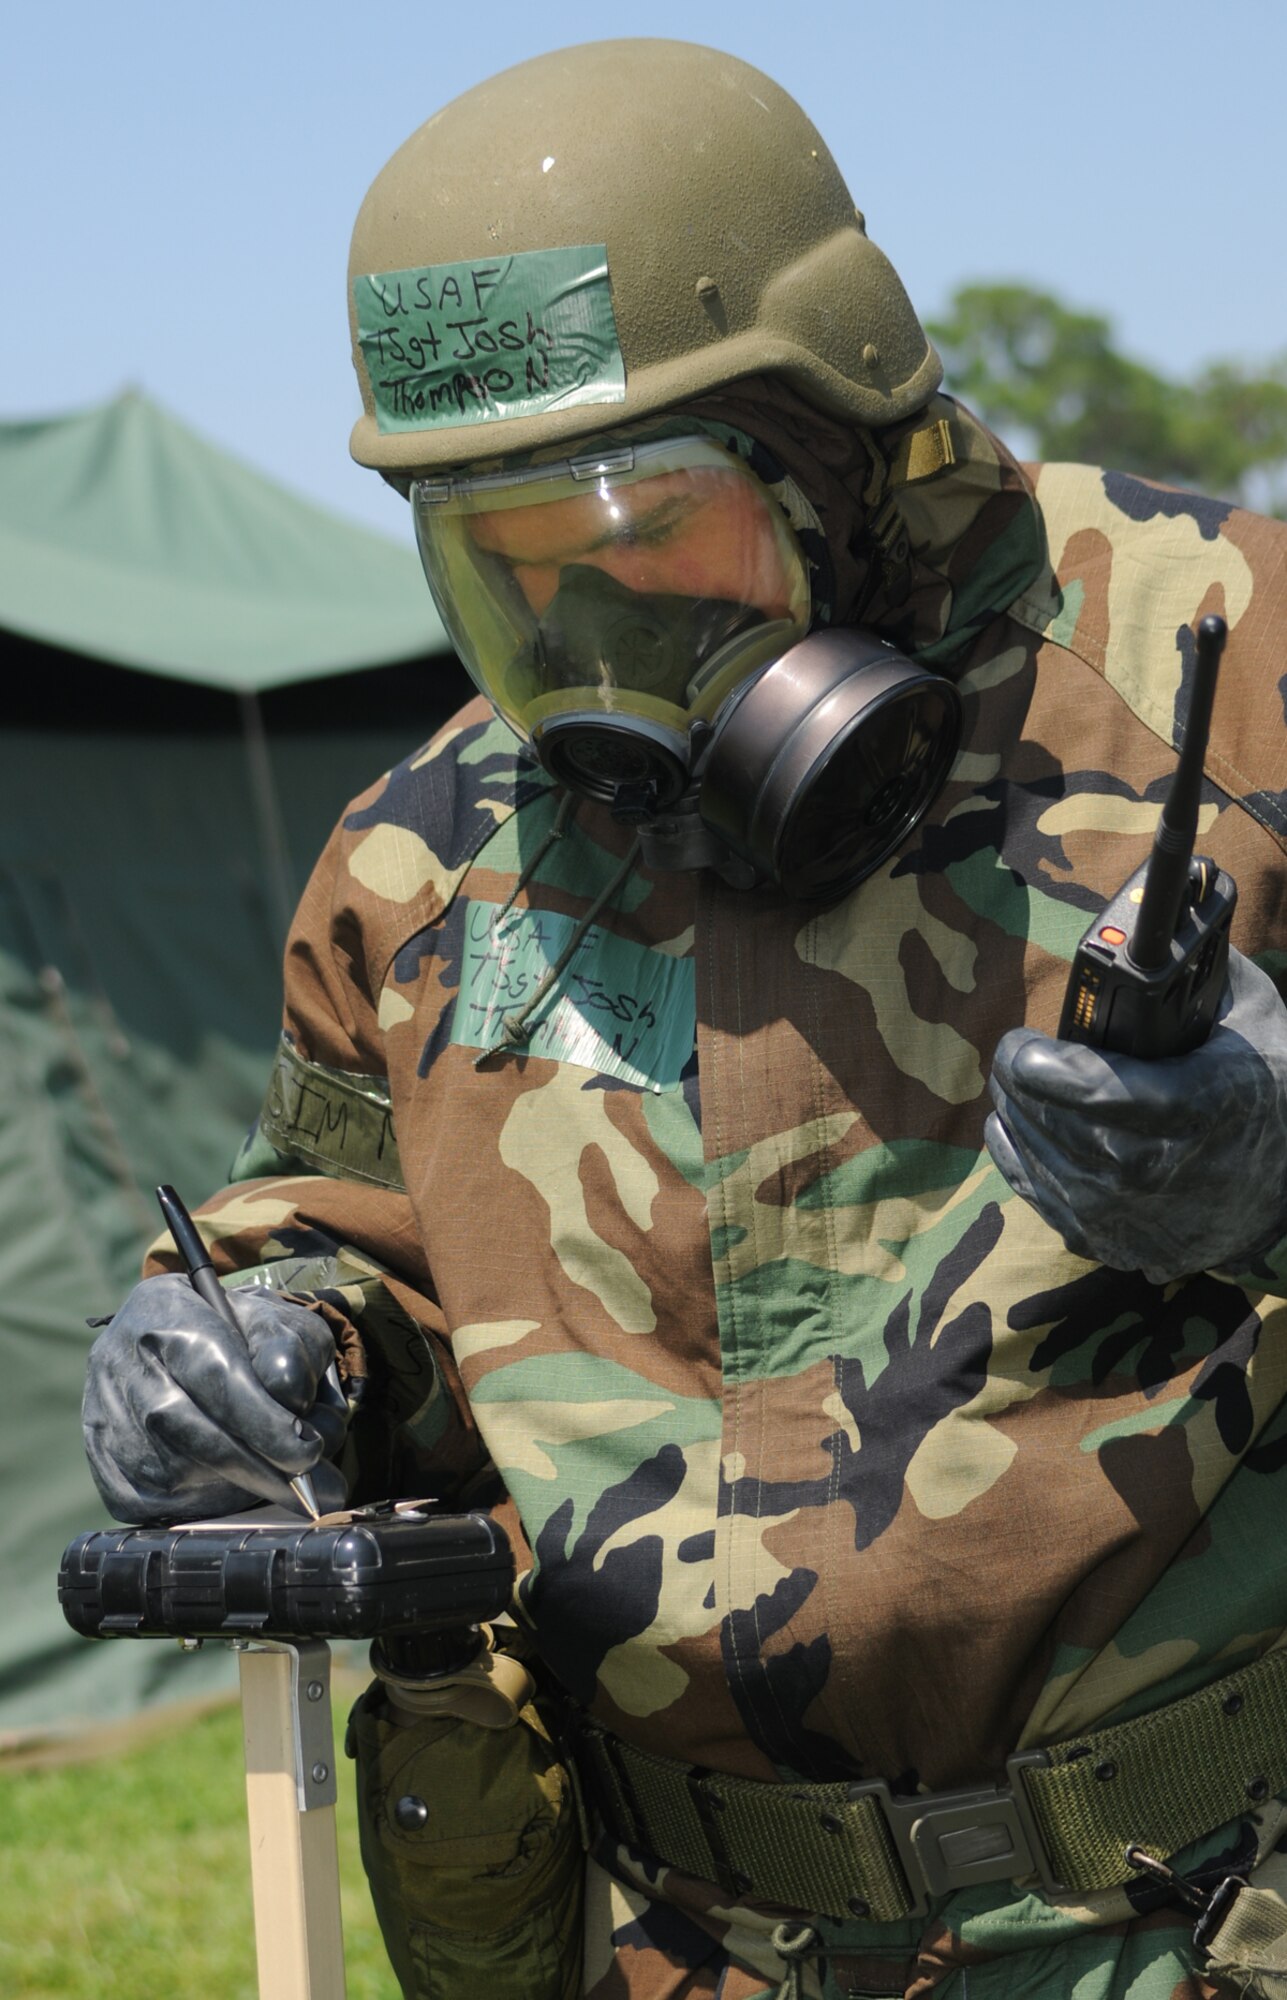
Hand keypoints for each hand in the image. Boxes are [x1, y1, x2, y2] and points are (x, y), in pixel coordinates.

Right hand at [83, 1272, 349, 1522]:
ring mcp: (101, 1410)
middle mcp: (121, 1360)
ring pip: (170, 1472)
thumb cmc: (236, 1330)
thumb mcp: (276, 1319)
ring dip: (232, 1486)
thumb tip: (290, 1404)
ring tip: (272, 1477)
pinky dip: (197, 1504)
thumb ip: (292, 1351)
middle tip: (304, 1486)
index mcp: (166, 1310)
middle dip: (255, 1465)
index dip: (264, 1421)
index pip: (215, 1375)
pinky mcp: (98, 1455)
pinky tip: (229, 1487)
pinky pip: (147, 1500)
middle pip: (189, 1429)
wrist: (171, 1332)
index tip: (308, 1450)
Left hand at [985, 948, 1286, 1284]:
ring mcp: (1133, 1220)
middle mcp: (1156, 1172)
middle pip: (1051, 1123)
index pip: (1089, 1090)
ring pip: (1038, 1162)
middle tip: (1014, 1055)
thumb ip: (1198, 967)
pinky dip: (1024, 1160)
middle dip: (1018, 1082)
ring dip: (1016, 1117)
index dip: (1040, 1065)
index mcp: (1193, 1107)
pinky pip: (1043, 1200)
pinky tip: (1018, 1129)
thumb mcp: (1254, 1014)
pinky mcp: (1115, 1248)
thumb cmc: (1274, 1086)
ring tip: (1016, 1086)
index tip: (1023, 1042)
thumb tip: (1144, 924)